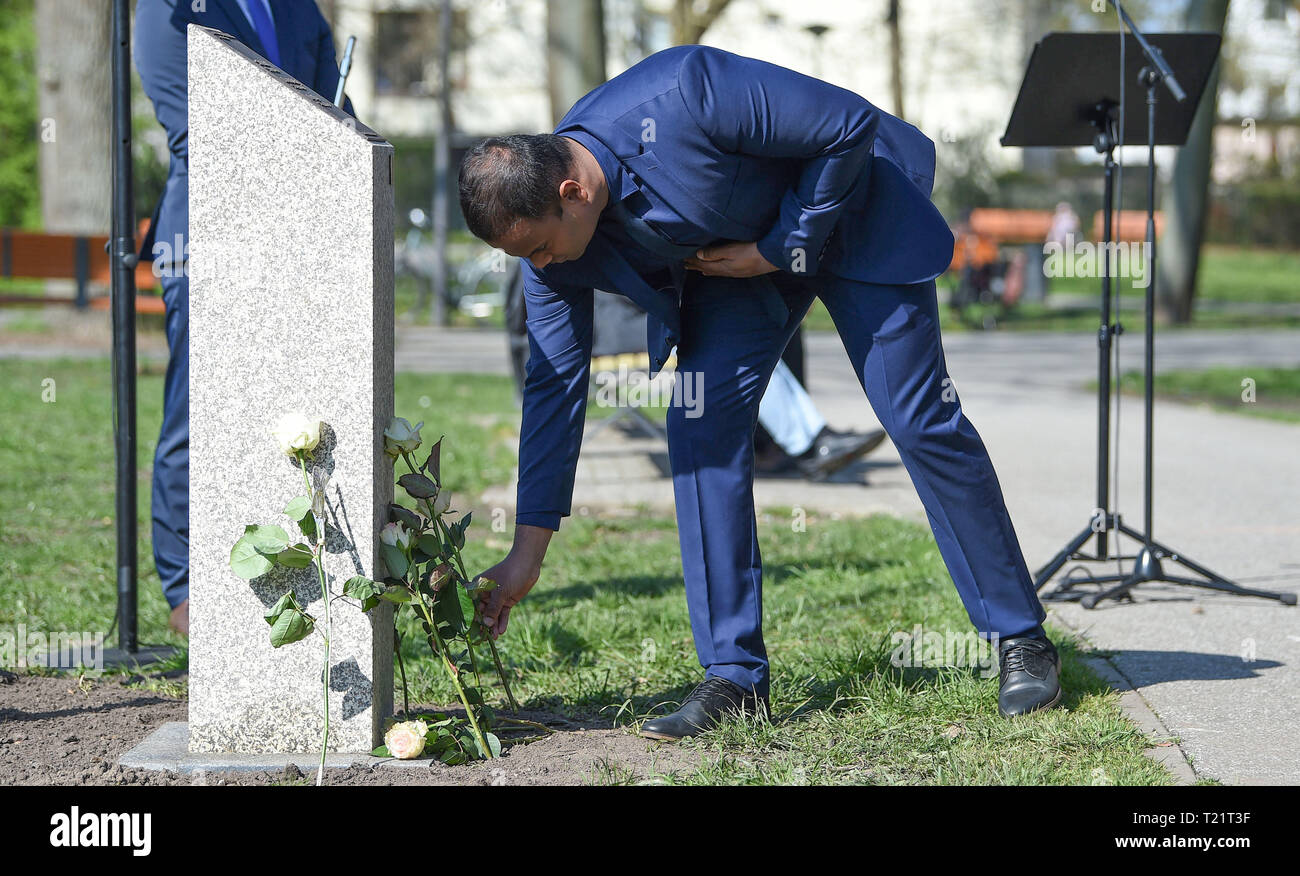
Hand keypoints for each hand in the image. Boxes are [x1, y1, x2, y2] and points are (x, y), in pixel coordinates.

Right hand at [474, 524, 551, 638]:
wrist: (528, 564)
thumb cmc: (510, 572)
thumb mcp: (501, 592)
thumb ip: (493, 609)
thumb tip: (486, 624)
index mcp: (478, 587)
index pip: (470, 604)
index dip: (469, 617)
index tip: (469, 631)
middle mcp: (485, 593)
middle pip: (481, 612)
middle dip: (483, 625)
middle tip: (483, 638)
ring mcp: (496, 597)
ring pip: (493, 614)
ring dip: (493, 626)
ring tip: (494, 638)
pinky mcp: (506, 600)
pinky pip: (502, 613)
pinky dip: (502, 621)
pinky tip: (501, 631)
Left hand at [683, 241, 778, 277]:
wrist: (773, 258)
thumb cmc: (752, 251)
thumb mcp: (731, 250)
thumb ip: (715, 253)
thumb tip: (698, 255)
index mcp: (722, 266)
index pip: (703, 264)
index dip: (693, 262)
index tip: (683, 259)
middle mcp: (727, 271)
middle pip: (707, 269)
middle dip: (696, 266)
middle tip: (685, 264)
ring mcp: (735, 272)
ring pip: (715, 271)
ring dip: (705, 269)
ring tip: (697, 268)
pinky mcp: (742, 270)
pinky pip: (723, 272)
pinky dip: (716, 270)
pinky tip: (717, 270)